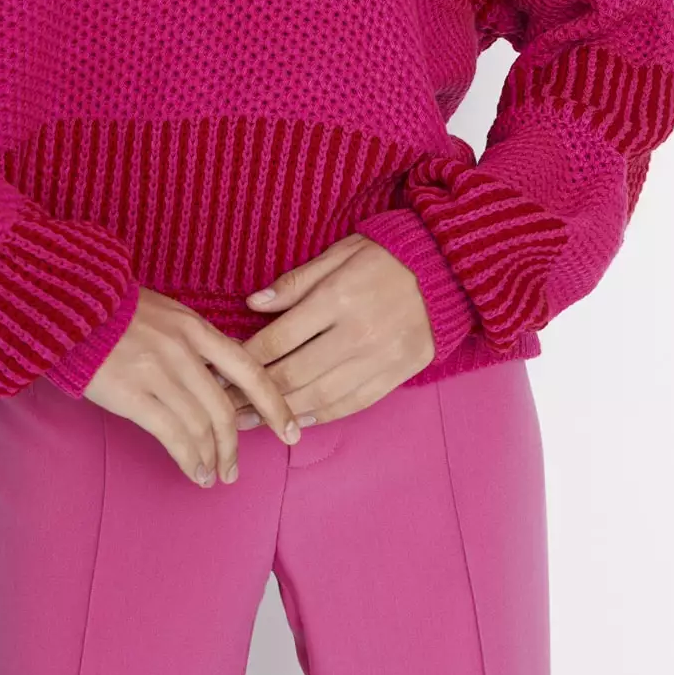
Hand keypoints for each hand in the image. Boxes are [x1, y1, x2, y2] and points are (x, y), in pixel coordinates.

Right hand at [81, 287, 303, 486]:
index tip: (290, 430)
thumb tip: (222, 379)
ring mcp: (157, 373)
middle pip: (224, 409)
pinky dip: (189, 459)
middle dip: (234, 445)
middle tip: (235, 469)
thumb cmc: (115, 312)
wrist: (70, 306)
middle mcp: (183, 351)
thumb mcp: (167, 315)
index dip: (274, 404)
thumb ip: (195, 344)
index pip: (249, 370)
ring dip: (212, 458)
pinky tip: (195, 472)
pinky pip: (172, 435)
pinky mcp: (132, 394)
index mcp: (195, 328)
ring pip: (200, 427)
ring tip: (212, 475)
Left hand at [220, 236, 435, 427]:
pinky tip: (296, 421)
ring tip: (250, 421)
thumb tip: (253, 304)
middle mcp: (356, 334)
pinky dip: (320, 416)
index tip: (223, 366)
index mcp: (337, 298)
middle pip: (292, 374)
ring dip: (280, 413)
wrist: (450, 269)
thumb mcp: (339, 253)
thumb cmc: (388, 255)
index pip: (278, 338)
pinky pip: (350, 405)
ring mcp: (378, 359)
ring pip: (318, 397)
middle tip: (225, 402)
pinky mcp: (396, 375)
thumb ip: (295, 282)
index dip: (245, 357)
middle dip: (253, 392)